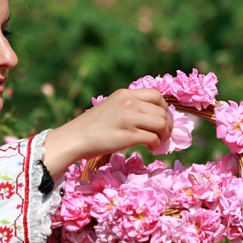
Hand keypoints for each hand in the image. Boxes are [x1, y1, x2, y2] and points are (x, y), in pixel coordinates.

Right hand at [42, 88, 172, 177]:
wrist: (75, 138)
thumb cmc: (92, 126)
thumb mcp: (111, 106)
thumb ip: (130, 107)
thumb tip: (154, 118)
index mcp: (125, 94)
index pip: (157, 96)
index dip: (164, 109)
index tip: (161, 120)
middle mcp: (129, 102)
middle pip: (162, 112)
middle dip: (167, 126)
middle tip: (163, 135)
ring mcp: (129, 118)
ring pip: (162, 124)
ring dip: (164, 135)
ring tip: (157, 142)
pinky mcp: (129, 135)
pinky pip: (154, 138)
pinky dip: (156, 144)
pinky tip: (149, 148)